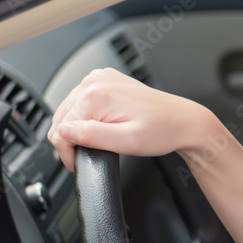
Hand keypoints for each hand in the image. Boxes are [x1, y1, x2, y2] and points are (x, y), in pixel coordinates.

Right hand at [48, 68, 209, 171]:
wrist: (182, 120)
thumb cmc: (162, 131)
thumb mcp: (127, 141)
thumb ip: (92, 136)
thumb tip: (64, 133)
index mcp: (95, 95)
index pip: (59, 130)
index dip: (67, 153)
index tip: (79, 163)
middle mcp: (94, 81)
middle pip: (61, 119)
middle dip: (71, 140)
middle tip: (92, 154)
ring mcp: (99, 78)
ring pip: (69, 110)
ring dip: (77, 128)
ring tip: (100, 140)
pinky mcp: (105, 81)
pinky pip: (82, 101)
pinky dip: (86, 116)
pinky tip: (102, 125)